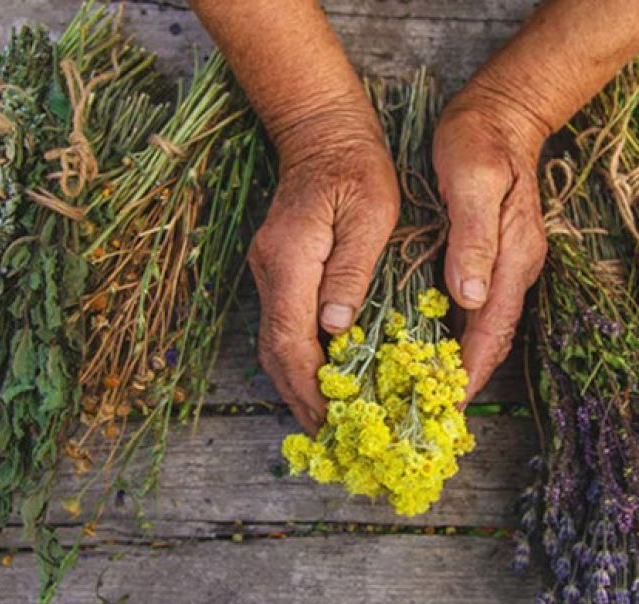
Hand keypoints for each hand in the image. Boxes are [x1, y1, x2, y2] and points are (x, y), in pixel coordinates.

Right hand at [250, 107, 398, 434]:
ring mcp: (270, 272)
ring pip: (274, 343)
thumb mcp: (368, 214)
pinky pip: (283, 327)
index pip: (290, 338)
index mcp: (291, 260)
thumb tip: (335, 328)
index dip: (309, 384)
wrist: (320, 132)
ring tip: (326, 421)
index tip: (329, 419)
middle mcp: (271, 271)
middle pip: (274, 350)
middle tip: (329, 437)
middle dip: (300, 397)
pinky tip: (322, 379)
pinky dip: (298, 361)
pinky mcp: (279, 271)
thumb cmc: (355, 168)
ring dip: (297, 384)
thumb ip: (351, 271)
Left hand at [433, 85, 548, 398]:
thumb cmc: (481, 140)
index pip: (494, 329)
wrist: (502, 109)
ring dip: (457, 361)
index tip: (447, 407)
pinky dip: (454, 334)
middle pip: (492, 338)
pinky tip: (425, 347)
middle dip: (464, 379)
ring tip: (420, 393)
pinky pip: (474, 308)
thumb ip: (474, 237)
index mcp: (513, 256)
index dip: (472, 372)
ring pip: (483, 327)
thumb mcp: (473, 180)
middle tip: (428, 414)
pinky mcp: (490, 256)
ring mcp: (506, 264)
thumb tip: (471, 297)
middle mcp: (514, 268)